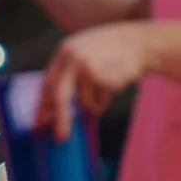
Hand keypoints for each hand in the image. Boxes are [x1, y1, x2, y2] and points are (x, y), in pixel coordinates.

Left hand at [39, 21, 156, 140]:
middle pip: (59, 96)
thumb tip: (57, 106)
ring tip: (106, 88)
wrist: (141, 42)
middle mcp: (71, 56)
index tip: (40, 123)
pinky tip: (115, 82)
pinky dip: (106, 98)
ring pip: (84, 101)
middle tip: (60, 137)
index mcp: (64, 51)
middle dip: (60, 119)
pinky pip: (100, 100)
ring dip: (95, 103)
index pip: (47, 83)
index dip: (43, 105)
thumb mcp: (87, 53)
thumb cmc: (114, 51)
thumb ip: (71, 72)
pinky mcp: (100, 73)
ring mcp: (85, 64)